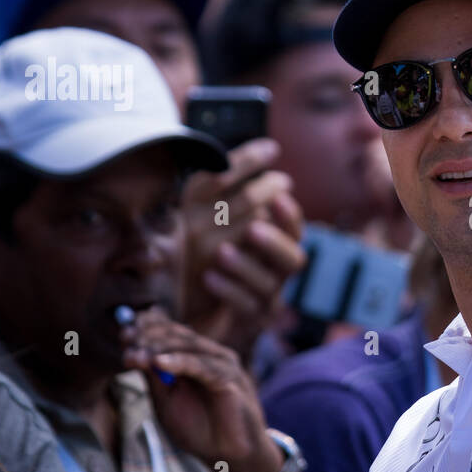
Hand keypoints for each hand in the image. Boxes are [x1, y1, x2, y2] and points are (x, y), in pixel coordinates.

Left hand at [120, 307, 281, 471]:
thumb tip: (132, 353)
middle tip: (126, 339)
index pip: (170, 332)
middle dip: (148, 335)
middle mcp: (210, 354)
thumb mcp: (166, 402)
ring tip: (136, 353)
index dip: (147, 328)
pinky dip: (179, 362)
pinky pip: (202, 366)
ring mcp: (222, 364)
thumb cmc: (199, 428)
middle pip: (177, 334)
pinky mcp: (230, 378)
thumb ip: (154, 378)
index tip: (123, 333)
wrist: (227, 455)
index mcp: (194, 356)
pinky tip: (158, 362)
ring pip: (188, 346)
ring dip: (158, 347)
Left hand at [180, 138, 305, 359]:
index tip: (280, 194)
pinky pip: (246, 309)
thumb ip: (227, 182)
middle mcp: (273, 271)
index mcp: (269, 244)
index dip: (289, 213)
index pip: (292, 228)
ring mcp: (262, 300)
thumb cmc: (196, 252)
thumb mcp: (203, 211)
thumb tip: (264, 147)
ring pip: (271, 285)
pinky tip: (210, 278)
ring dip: (248, 267)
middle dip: (274, 243)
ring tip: (221, 253)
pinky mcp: (243, 323)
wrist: (177, 306)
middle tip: (252, 229)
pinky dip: (230, 292)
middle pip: (294, 259)